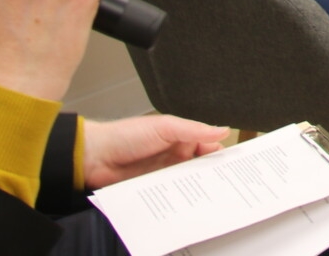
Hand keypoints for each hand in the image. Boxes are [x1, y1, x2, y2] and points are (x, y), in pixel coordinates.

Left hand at [81, 115, 228, 188]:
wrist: (95, 157)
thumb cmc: (126, 135)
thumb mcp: (165, 127)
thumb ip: (194, 130)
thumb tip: (222, 130)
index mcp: (180, 137)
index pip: (206, 145)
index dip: (219, 153)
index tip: (232, 162)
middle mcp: (174, 155)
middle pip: (199, 166)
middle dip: (210, 173)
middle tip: (224, 181)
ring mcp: (164, 173)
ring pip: (186, 182)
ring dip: (194, 186)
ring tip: (208, 193)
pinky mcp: (154, 188)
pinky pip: (171, 193)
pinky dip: (178, 197)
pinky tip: (186, 201)